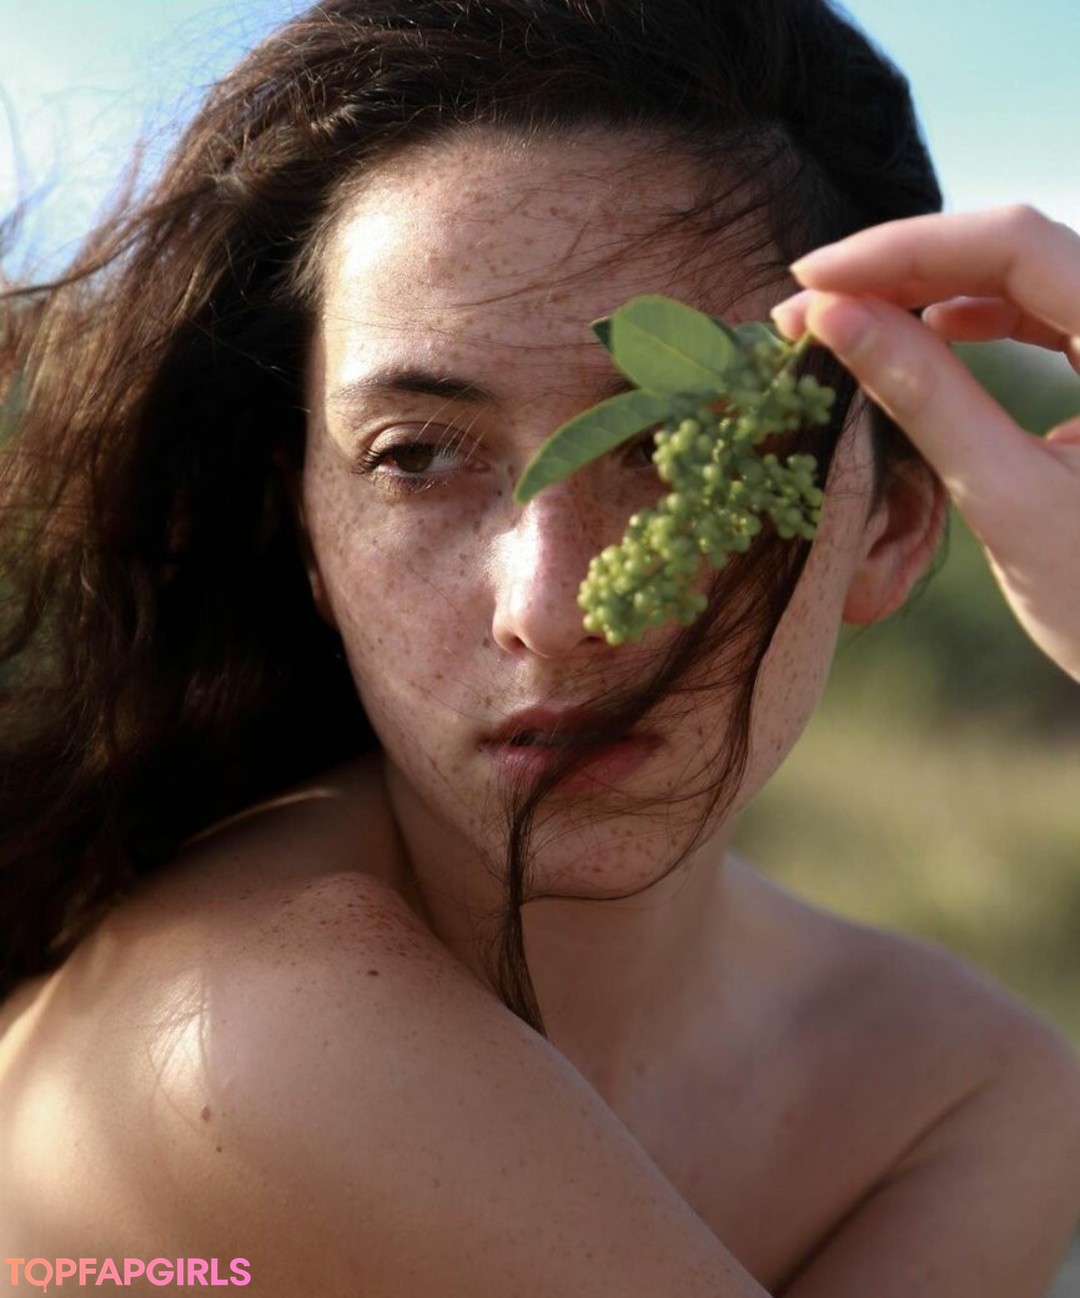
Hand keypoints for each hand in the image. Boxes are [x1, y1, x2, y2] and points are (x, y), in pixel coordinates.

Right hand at [770, 205, 1079, 682]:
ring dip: (933, 287)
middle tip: (810, 302)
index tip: (814, 279)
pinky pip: (1049, 311)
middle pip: (1019, 249)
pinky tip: (932, 330)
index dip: (906, 249)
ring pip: (1028, 274)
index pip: (1017, 246)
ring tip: (848, 317)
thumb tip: (832, 320)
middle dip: (906, 268)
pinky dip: (980, 314)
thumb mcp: (1007, 498)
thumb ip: (925, 398)